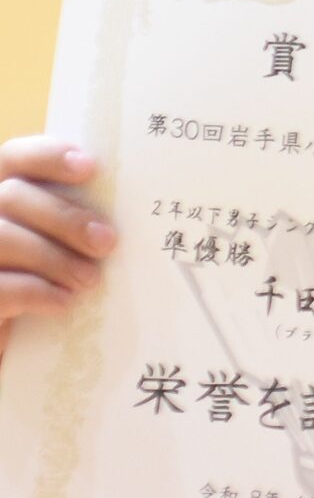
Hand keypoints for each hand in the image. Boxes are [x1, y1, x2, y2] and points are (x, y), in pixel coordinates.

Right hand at [1, 136, 116, 352]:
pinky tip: (64, 301)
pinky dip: (37, 292)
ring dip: (55, 258)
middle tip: (107, 242)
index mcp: (0, 194)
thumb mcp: (60, 245)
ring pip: (3, 238)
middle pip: (12, 196)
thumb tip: (117, 217)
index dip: (48, 156)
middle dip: (65, 217)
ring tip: (90, 279)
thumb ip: (75, 221)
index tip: (90, 167)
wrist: (19, 340)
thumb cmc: (44, 281)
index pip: (13, 158)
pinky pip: (0, 286)